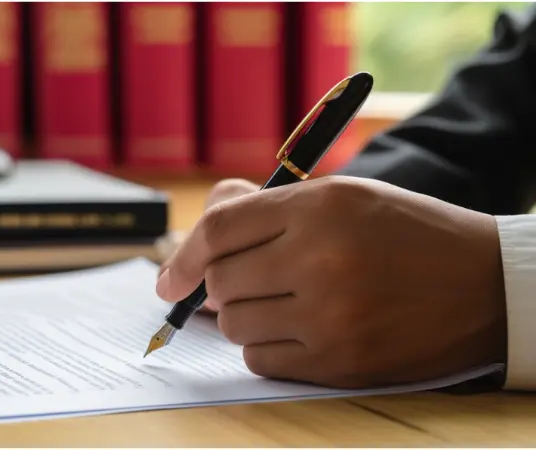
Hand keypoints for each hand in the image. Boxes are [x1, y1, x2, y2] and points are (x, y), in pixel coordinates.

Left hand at [156, 176, 506, 388]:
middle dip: (220, 284)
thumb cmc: (407, 234)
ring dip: (243, 316)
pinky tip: (296, 331)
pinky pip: (262, 361)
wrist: (486, 286)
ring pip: (235, 325)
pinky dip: (266, 348)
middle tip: (245, 283)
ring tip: (279, 303)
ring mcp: (331, 317)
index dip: (183, 255)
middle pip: (220, 281)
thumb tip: (202, 229)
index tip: (169, 278)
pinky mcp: (340, 363)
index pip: (220, 230)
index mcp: (320, 207)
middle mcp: (321, 260)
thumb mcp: (343, 198)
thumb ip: (268, 208)